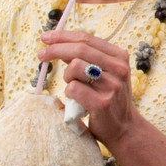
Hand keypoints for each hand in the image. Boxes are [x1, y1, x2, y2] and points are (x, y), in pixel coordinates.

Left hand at [38, 30, 137, 145]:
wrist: (124, 129)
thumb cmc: (109, 98)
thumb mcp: (105, 73)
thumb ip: (88, 58)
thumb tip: (58, 44)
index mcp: (119, 56)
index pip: (86, 39)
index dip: (63, 36)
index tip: (46, 37)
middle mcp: (118, 68)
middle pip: (79, 49)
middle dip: (55, 49)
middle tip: (41, 54)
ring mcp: (112, 86)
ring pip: (75, 67)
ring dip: (67, 76)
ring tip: (72, 86)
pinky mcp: (102, 103)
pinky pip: (73, 88)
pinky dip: (68, 92)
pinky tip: (75, 99)